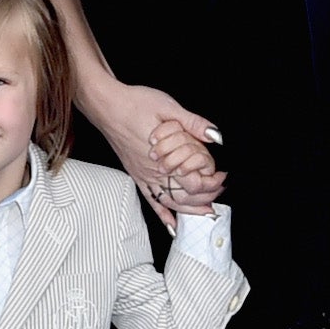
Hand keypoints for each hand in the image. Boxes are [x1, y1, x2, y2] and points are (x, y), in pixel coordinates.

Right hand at [81, 77, 226, 228]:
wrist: (106, 105)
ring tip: (206, 212)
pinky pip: (151, 200)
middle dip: (206, 198)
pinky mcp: (136, 174)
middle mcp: (153, 170)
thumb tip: (215, 135)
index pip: (193, 182)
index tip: (222, 177)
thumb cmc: (135, 104)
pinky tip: (171, 224)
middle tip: (220, 192)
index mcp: (164, 155)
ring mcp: (144, 175)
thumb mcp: (169, 107)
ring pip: (170, 202)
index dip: (211, 184)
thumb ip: (193, 123)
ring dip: (190, 210)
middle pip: (185, 196)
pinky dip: (162, 214)